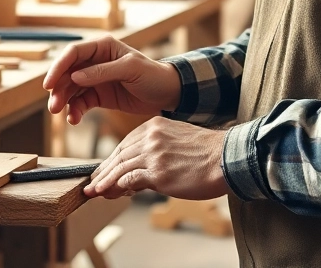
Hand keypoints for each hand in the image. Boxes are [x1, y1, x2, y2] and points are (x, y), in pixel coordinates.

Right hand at [44, 36, 180, 124]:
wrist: (167, 94)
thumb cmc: (153, 75)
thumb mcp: (130, 69)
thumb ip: (103, 72)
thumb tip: (75, 76)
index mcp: (102, 47)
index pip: (73, 53)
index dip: (58, 67)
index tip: (49, 84)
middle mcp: (95, 61)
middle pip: (67, 73)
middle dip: (58, 89)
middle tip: (54, 107)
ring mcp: (95, 79)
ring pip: (70, 89)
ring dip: (64, 102)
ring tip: (62, 116)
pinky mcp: (98, 96)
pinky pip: (80, 102)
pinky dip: (74, 111)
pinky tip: (74, 120)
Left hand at [85, 116, 228, 199]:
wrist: (227, 159)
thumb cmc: (209, 154)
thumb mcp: (178, 141)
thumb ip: (158, 151)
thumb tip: (142, 172)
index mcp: (155, 126)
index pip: (126, 143)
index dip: (112, 159)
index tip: (104, 169)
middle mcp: (151, 137)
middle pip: (119, 154)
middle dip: (103, 170)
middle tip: (92, 183)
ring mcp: (153, 154)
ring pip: (120, 168)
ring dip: (105, 181)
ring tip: (94, 191)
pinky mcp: (158, 172)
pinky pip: (129, 180)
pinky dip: (116, 188)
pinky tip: (109, 194)